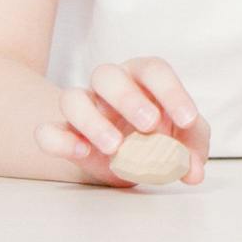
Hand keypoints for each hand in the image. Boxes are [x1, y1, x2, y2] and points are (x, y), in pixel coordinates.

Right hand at [38, 58, 209, 185]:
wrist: (130, 160)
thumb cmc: (161, 138)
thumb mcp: (185, 142)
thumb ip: (193, 150)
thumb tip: (193, 172)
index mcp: (142, 79)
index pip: (153, 70)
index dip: (171, 91)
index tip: (188, 120)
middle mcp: (109, 88)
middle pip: (106, 74)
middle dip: (128, 98)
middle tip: (149, 125)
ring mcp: (84, 109)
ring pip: (72, 98)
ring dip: (92, 121)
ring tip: (116, 147)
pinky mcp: (65, 135)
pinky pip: (47, 131)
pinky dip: (59, 141)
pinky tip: (81, 152)